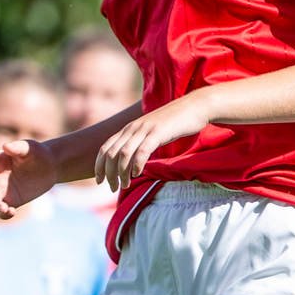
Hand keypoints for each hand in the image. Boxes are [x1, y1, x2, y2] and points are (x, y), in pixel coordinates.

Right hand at [0, 140, 57, 217]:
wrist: (49, 168)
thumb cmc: (36, 154)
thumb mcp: (30, 148)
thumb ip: (18, 147)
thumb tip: (6, 146)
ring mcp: (1, 190)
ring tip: (2, 207)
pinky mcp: (11, 201)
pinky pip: (2, 210)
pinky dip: (4, 213)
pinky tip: (11, 212)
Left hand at [95, 94, 211, 190]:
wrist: (195, 106)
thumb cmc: (176, 122)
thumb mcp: (153, 131)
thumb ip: (142, 142)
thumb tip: (135, 160)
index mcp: (129, 128)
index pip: (105, 148)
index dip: (99, 165)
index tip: (100, 180)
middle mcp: (133, 128)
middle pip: (111, 153)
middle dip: (108, 173)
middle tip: (112, 188)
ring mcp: (145, 129)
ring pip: (123, 154)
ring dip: (121, 172)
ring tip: (124, 185)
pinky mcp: (158, 133)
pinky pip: (142, 151)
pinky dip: (136, 164)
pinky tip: (137, 174)